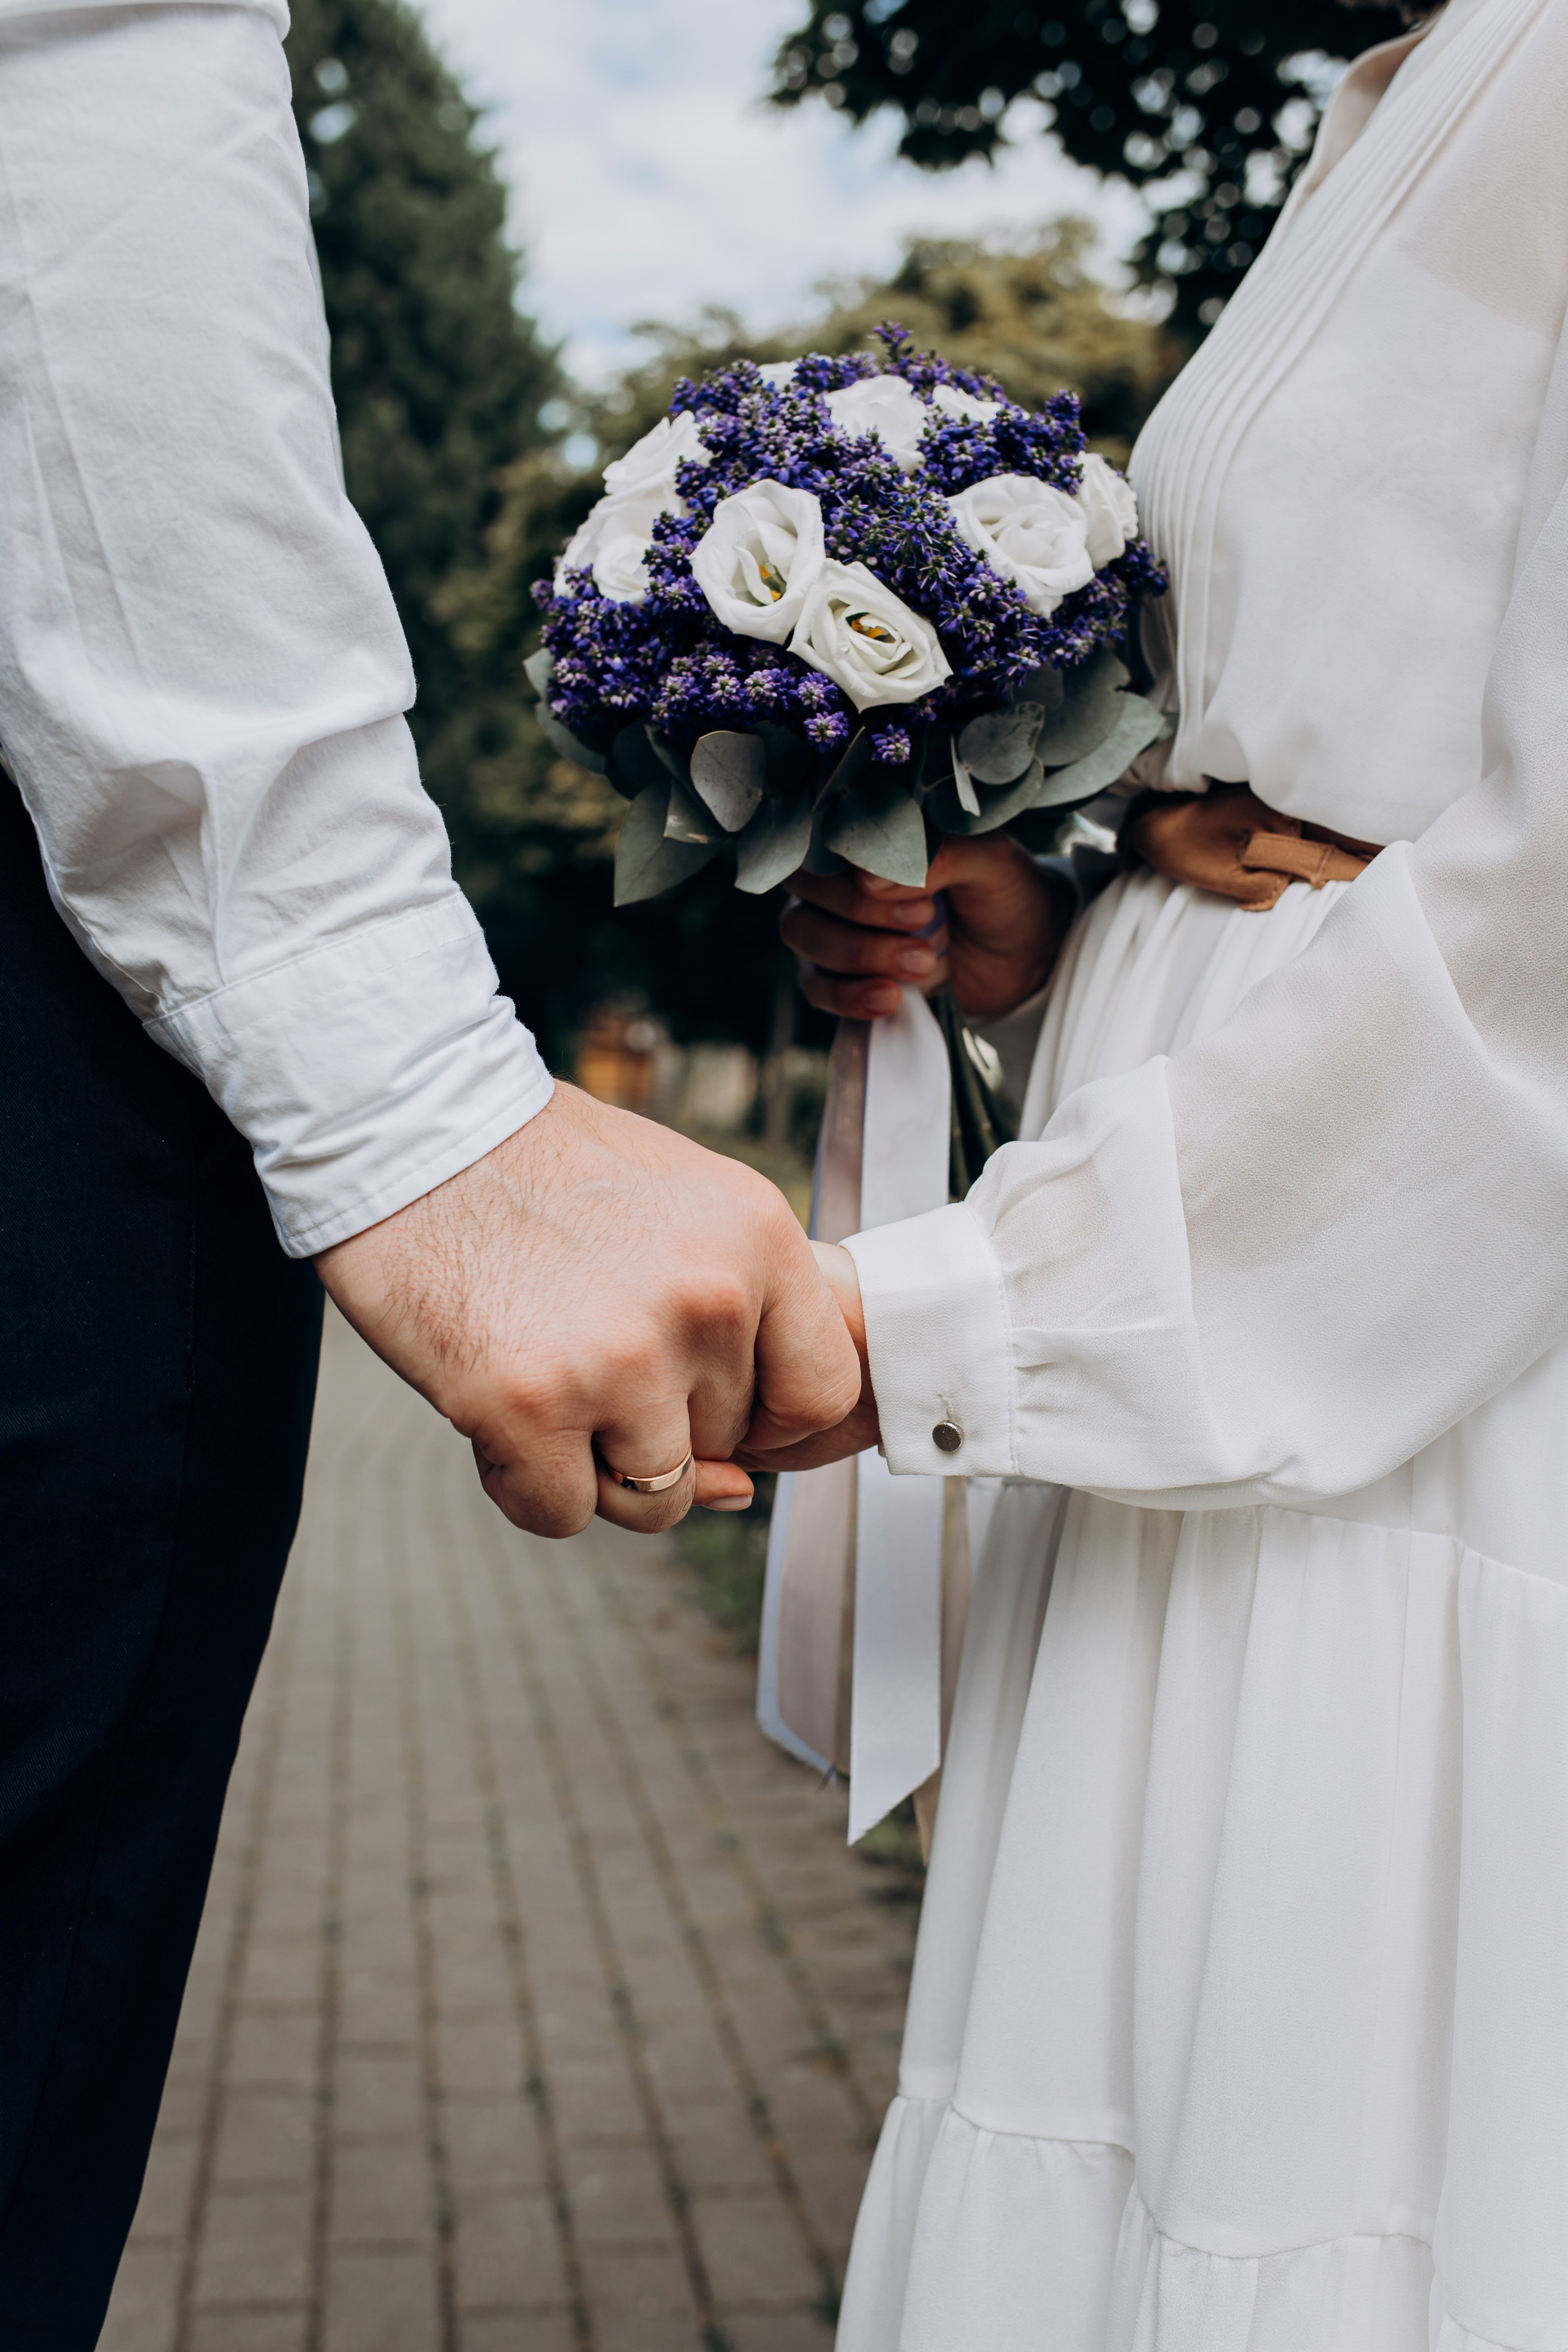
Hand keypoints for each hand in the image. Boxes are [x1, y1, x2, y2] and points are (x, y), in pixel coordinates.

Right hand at [315, 1084, 861, 1537]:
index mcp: (759, 1237)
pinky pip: (563, 1513)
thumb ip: (732, 1334)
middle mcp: (706, 1300)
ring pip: (654, 1497)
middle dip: (660, 1425)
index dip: (774, 1423)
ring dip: (596, 1464)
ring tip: (544, 1376)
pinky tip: (496, 1412)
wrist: (406, 1126)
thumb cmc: (539, 1172)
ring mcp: (621, 1359)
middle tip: (586, 1348)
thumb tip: (736, 1489)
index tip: (723, 1416)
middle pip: (724, 1445)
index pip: (824, 1391)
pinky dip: (526, 1482)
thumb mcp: (681, 1208)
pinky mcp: (530, 1406)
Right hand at [781, 832, 1070, 1025]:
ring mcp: (833, 926)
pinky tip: (890, 999)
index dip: (855, 870)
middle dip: (862, 914)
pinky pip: (816, 987)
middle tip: (926, 923)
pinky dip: (848, 996)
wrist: (1026, 954)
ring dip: (860, 954)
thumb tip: (866, 879)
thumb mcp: (988, 861)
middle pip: (805, 890)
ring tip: (924, 964)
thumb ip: (937, 856)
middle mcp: (838, 877)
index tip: (915, 893)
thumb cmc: (1003, 891)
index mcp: (867, 836)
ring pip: (804, 936)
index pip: (821, 843)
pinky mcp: (841, 976)